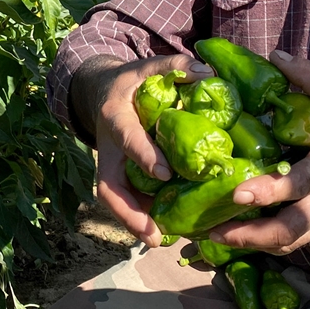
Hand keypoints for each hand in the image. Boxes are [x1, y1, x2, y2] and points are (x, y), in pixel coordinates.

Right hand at [71, 53, 213, 245]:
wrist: (103, 92)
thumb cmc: (131, 82)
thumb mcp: (148, 67)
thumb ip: (174, 68)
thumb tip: (206, 73)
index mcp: (116, 118)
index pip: (128, 139)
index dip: (144, 156)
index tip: (165, 174)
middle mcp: (109, 148)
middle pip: (110, 187)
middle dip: (128, 213)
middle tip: (154, 234)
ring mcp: (113, 166)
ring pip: (117, 201)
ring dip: (136, 223)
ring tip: (163, 241)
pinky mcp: (120, 177)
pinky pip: (129, 201)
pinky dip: (145, 217)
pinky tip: (169, 230)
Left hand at [210, 50, 309, 254]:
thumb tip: (275, 55)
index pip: (299, 185)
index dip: (268, 191)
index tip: (237, 192)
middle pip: (289, 230)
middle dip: (250, 235)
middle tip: (212, 230)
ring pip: (291, 242)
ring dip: (253, 243)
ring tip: (216, 235)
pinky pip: (299, 239)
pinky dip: (270, 239)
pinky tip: (243, 232)